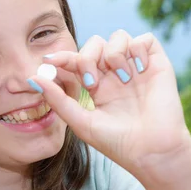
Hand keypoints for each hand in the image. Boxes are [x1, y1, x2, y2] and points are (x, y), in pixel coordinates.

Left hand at [29, 30, 190, 178]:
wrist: (152, 152)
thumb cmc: (118, 143)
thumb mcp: (81, 122)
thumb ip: (58, 100)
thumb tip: (33, 79)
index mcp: (98, 86)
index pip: (77, 61)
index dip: (63, 57)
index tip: (49, 61)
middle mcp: (116, 74)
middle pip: (95, 44)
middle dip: (87, 56)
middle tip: (92, 82)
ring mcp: (136, 68)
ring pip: (118, 36)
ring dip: (113, 53)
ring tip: (121, 78)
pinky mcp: (157, 65)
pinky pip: (144, 39)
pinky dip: (137, 49)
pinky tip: (137, 71)